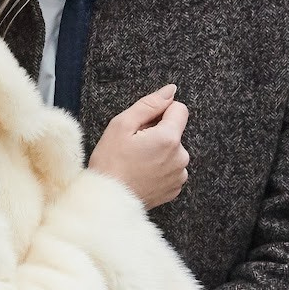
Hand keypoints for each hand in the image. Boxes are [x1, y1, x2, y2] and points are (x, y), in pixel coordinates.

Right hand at [87, 84, 191, 208]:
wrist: (108, 199)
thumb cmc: (110, 162)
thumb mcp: (122, 124)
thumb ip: (149, 104)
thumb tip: (170, 90)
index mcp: (169, 138)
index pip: (179, 109)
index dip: (159, 112)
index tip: (143, 125)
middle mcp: (180, 157)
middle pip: (175, 132)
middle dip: (157, 133)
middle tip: (134, 146)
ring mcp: (179, 175)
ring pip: (173, 151)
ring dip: (159, 152)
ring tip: (136, 162)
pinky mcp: (175, 188)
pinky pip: (171, 169)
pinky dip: (159, 168)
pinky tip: (142, 173)